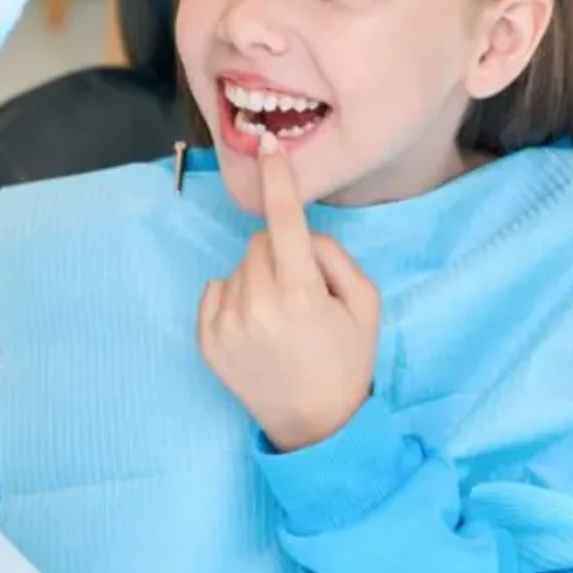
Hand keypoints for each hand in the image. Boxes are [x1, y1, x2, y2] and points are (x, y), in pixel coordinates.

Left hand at [198, 134, 380, 451]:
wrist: (315, 426)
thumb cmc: (347, 361)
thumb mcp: (366, 305)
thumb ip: (335, 257)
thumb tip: (301, 235)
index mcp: (299, 292)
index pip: (284, 220)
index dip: (277, 179)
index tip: (268, 146)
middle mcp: (257, 303)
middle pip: (260, 242)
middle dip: (281, 254)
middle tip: (302, 295)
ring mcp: (227, 322)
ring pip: (238, 266)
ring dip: (258, 279)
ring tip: (280, 320)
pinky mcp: (206, 339)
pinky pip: (216, 289)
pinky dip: (235, 298)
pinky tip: (256, 329)